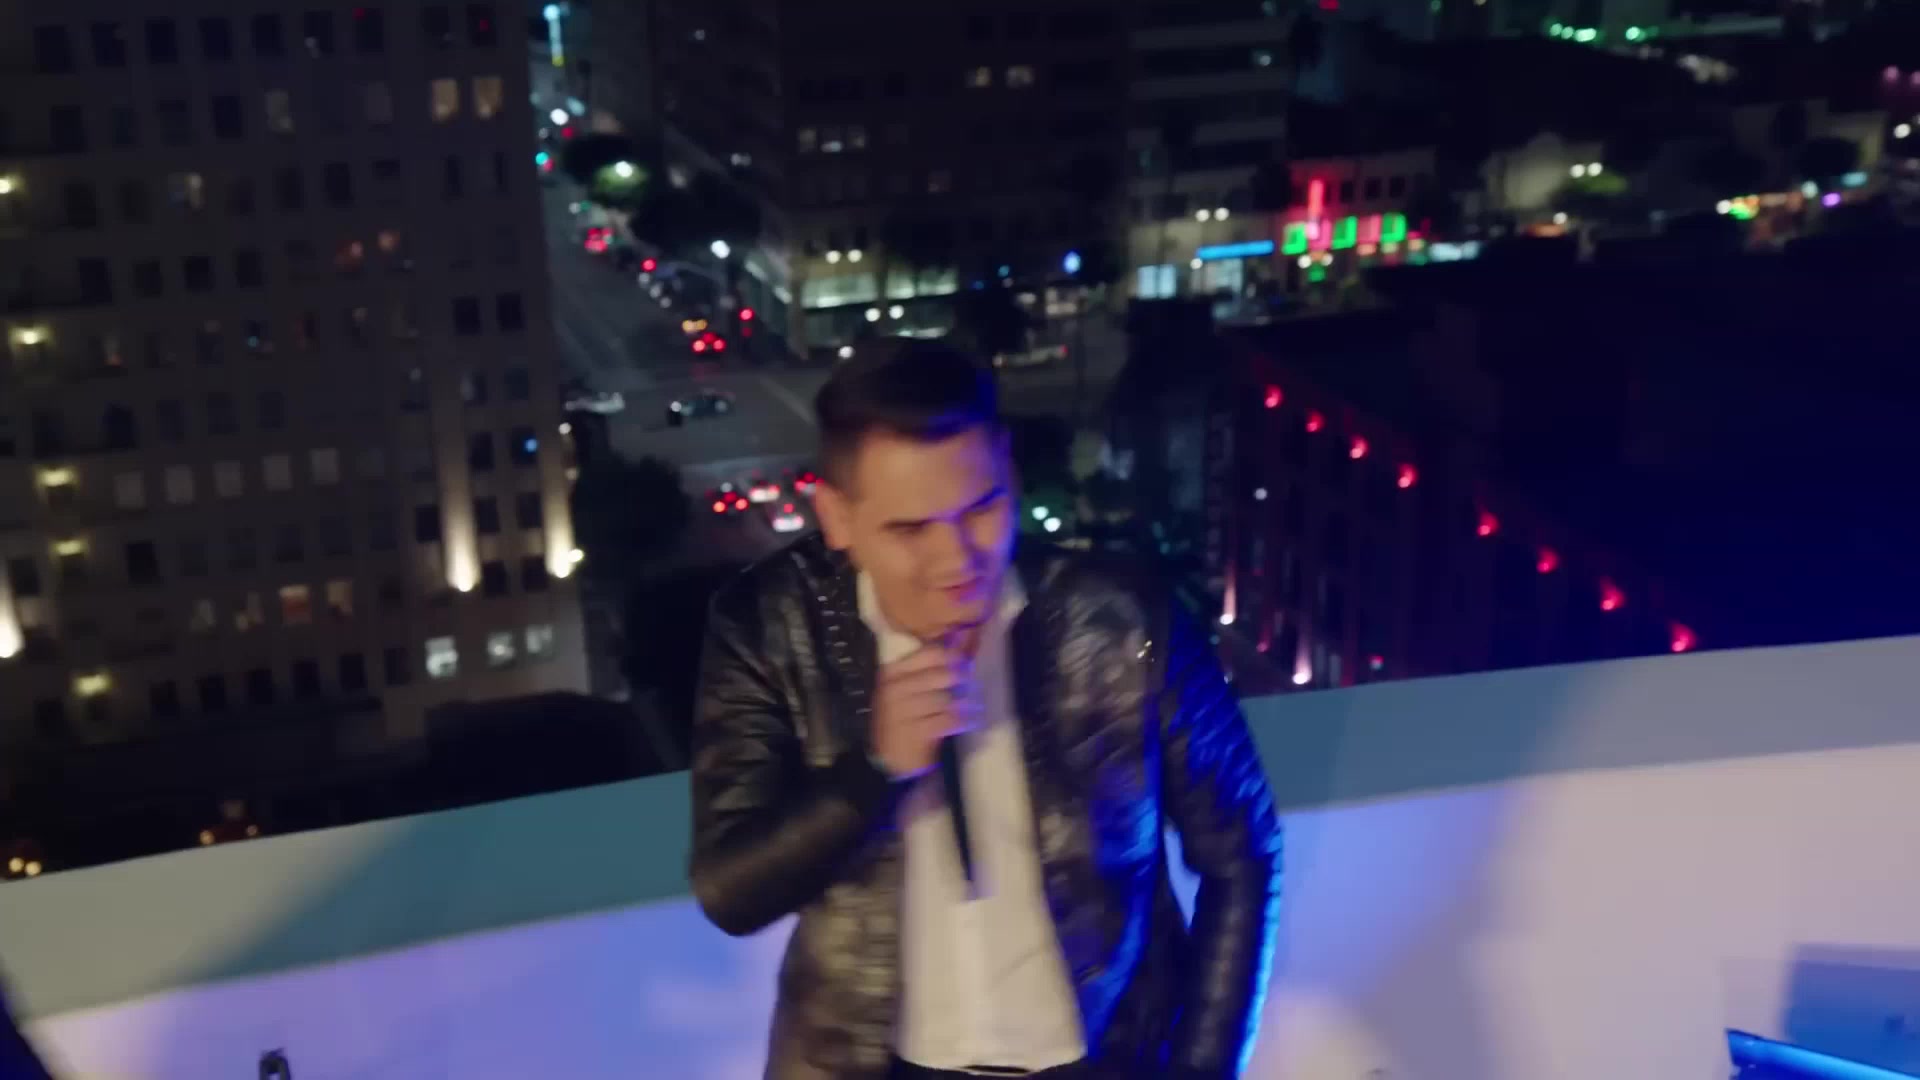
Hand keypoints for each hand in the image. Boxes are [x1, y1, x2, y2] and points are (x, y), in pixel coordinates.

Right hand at [870, 645, 976, 779]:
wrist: (891, 758)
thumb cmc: (904, 717)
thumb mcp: (908, 690)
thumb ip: (930, 669)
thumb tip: (960, 643)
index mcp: (892, 673)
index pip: (928, 653)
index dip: (952, 654)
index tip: (964, 659)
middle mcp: (894, 690)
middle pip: (939, 675)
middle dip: (959, 677)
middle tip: (970, 681)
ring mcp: (903, 713)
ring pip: (944, 699)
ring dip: (963, 702)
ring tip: (972, 704)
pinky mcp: (916, 733)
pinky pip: (948, 720)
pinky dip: (962, 720)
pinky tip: (968, 720)